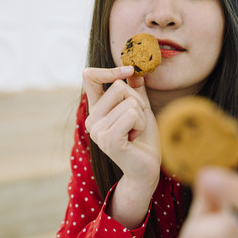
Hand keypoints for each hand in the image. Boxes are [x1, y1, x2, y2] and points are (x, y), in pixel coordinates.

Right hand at [83, 66, 160, 185]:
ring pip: (129, 102)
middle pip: (118, 87)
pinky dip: (141, 124)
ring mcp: (98, 131)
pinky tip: (135, 138)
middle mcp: (92, 119)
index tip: (128, 70)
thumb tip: (133, 69)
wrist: (147, 168)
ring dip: (141, 117)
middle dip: (137, 101)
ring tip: (135, 132)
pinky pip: (132, 115)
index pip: (89, 77)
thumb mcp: (141, 109)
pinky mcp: (109, 140)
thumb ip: (135, 90)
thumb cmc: (144, 139)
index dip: (108, 70)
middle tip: (137, 122)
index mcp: (96, 110)